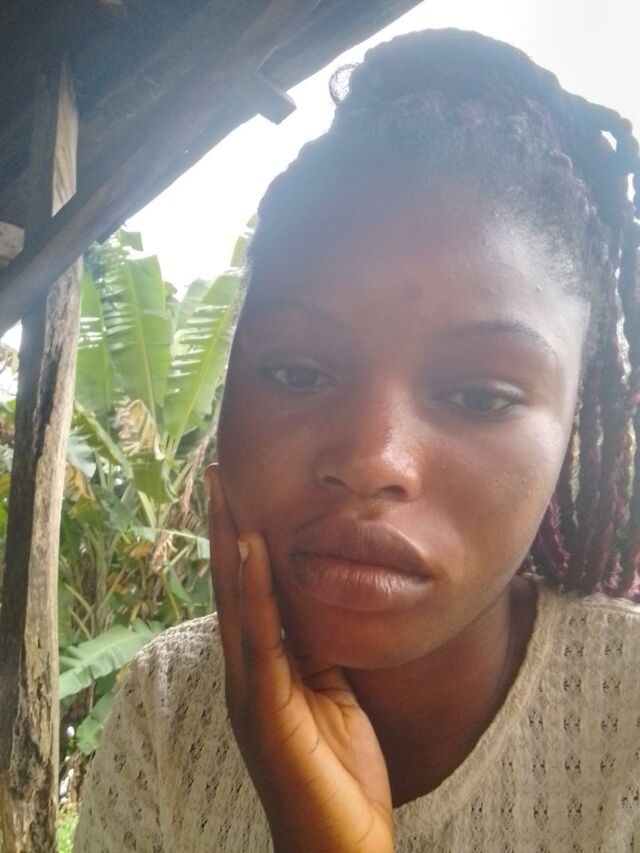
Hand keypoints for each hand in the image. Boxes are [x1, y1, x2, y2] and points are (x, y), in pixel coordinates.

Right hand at [206, 465, 392, 852]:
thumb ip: (317, 655)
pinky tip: (253, 548)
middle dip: (225, 527)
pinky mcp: (267, 709)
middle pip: (231, 586)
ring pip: (236, 601)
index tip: (238, 494)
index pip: (247, 593)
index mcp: (261, 671)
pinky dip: (255, 588)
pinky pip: (261, 637)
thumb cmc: (338, 776)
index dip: (240, 541)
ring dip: (231, 541)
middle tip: (218, 473)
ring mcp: (250, 691)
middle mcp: (245, 674)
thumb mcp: (333, 697)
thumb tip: (318, 612)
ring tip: (226, 491)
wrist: (340, 848)